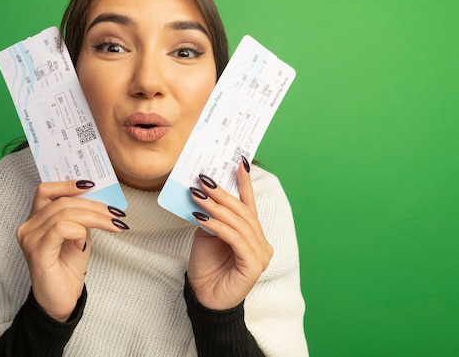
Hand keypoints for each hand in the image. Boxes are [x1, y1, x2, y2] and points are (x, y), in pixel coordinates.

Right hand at [16, 180, 128, 320]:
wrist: (62, 301)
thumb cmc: (68, 269)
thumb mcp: (79, 236)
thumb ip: (81, 218)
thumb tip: (99, 200)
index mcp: (36, 219)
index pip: (46, 190)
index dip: (68, 184)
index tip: (92, 184)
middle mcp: (29, 226)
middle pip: (62, 201)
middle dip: (94, 205)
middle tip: (116, 213)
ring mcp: (30, 238)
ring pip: (64, 213)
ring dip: (94, 217)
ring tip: (113, 225)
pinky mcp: (37, 251)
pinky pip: (61, 228)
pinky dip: (79, 230)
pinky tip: (85, 242)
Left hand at [187, 157, 272, 309]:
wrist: (204, 296)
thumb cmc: (206, 266)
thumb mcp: (207, 234)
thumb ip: (212, 216)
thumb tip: (204, 191)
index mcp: (252, 234)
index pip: (249, 205)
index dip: (245, 183)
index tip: (239, 162)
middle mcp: (260, 242)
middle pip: (243, 212)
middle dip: (222, 193)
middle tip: (204, 180)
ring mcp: (259, 254)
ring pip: (239, 223)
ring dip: (216, 207)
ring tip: (197, 195)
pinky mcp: (253, 265)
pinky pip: (235, 239)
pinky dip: (218, 225)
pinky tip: (202, 217)